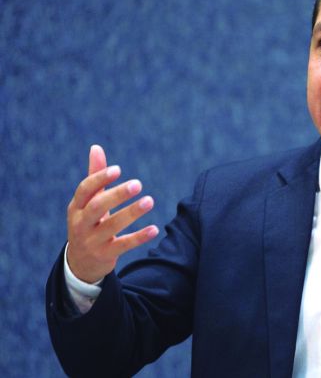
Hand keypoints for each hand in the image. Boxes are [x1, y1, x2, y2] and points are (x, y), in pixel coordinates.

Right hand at [66, 145, 158, 282]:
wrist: (81, 262)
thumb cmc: (88, 222)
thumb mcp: (87, 202)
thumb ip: (95, 176)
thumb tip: (96, 147)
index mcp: (76, 207)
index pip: (85, 190)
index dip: (99, 179)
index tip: (118, 169)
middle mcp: (81, 224)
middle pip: (96, 207)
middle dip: (117, 195)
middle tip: (138, 183)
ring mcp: (92, 241)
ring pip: (112, 226)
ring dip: (131, 213)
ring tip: (150, 200)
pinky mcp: (105, 255)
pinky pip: (123, 245)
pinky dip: (139, 237)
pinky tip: (155, 229)